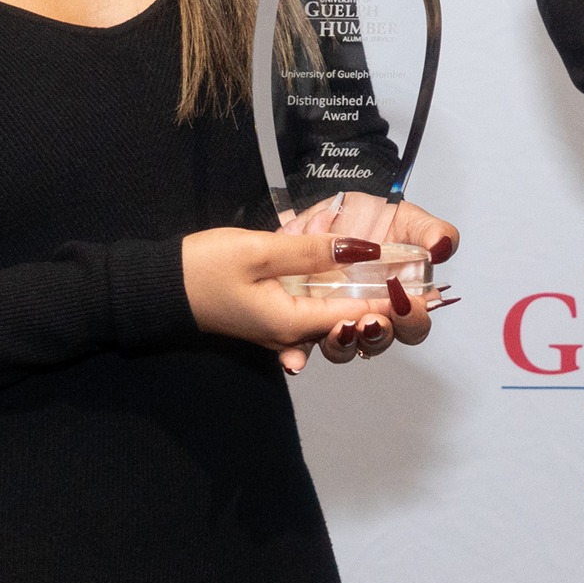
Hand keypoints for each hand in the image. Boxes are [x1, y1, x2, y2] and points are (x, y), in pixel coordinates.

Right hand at [181, 226, 433, 374]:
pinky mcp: (272, 312)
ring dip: (364, 305)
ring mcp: (280, 326)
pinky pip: (313, 311)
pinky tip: (356, 286)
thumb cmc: (205, 268)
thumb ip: (311, 251)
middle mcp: (290, 332)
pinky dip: (337, 300)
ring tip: (396, 283)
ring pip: (333, 317)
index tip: (424, 289)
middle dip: (384, 308)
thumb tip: (361, 250)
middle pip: (349, 324)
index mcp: (291, 322)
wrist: (159, 286)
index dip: (391, 302)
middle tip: (419, 286)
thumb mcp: (260, 251)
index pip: (355, 315)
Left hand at [312, 198, 461, 368]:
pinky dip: (297, 354)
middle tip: (371, 321)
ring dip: (342, 344)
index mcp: (400, 299)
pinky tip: (295, 357)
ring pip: (341, 347)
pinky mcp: (304, 314)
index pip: (413, 324)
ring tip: (340, 327)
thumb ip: (434, 232)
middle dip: (376, 336)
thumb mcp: (410, 219)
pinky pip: (300, 342)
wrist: (332, 209)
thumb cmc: (377, 218)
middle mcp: (369, 313)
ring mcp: (336, 316)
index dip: (412, 321)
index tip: (405, 304)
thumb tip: (443, 248)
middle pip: (378, 342)